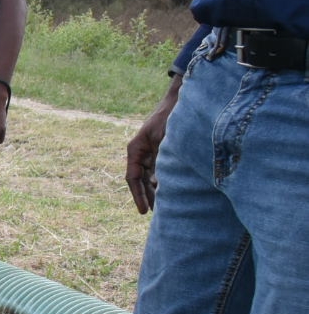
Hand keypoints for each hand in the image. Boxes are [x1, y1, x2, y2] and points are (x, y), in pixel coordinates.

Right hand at [126, 82, 180, 213]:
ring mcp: (152, 152)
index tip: (144, 211)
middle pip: (141, 180)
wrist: (180, 100)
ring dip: (156, 190)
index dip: (137, 196)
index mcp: (135, 150)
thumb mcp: (164, 138)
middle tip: (156, 214)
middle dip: (147, 197)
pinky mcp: (163, 151)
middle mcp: (141, 153)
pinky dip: (165, 180)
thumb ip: (160, 160)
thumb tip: (156, 183)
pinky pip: (161, 170)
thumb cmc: (169, 116)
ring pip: (151, 177)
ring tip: (164, 206)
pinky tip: (173, 190)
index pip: (132, 178)